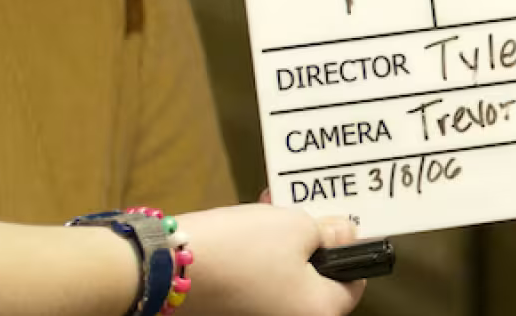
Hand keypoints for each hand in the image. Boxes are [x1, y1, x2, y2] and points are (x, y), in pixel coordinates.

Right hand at [174, 204, 365, 315]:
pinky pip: (258, 282)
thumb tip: (346, 235)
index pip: (351, 285)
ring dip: (283, 243)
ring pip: (284, 277)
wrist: (164, 265)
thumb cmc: (239, 248)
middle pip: (315, 280)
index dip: (348, 251)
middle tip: (302, 212)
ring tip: (270, 209)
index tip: (338, 228)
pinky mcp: (230, 310)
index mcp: (317, 312)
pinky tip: (249, 227)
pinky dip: (259, 257)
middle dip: (310, 240)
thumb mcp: (297, 227)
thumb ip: (330, 233)